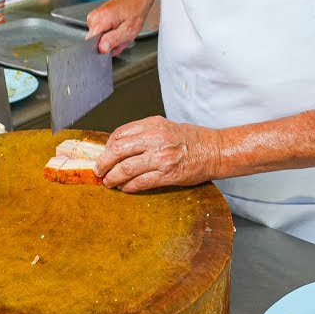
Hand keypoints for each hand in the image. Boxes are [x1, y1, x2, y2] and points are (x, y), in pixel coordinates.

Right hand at [85, 0, 153, 55]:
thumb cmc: (134, 10)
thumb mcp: (129, 30)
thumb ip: (113, 40)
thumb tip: (101, 49)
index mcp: (99, 20)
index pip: (91, 44)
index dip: (102, 49)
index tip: (113, 46)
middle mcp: (92, 19)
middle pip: (97, 43)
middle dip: (111, 45)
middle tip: (122, 37)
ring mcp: (93, 19)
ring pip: (100, 40)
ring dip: (113, 40)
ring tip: (122, 32)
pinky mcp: (95, 20)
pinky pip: (101, 35)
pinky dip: (112, 35)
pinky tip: (119, 29)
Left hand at [95, 116, 223, 192]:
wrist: (215, 150)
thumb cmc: (190, 139)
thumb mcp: (164, 127)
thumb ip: (144, 133)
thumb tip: (120, 146)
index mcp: (151, 125)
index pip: (119, 134)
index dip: (107, 146)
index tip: (104, 155)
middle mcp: (154, 139)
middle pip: (118, 151)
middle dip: (103, 163)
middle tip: (99, 171)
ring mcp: (161, 157)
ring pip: (126, 168)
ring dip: (113, 177)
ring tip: (109, 182)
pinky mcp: (168, 174)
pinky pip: (141, 182)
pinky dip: (129, 186)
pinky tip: (125, 188)